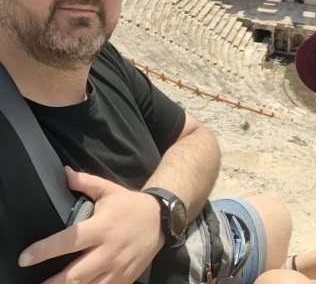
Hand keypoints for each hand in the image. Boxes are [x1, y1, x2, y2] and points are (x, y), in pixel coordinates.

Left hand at [18, 167, 164, 283]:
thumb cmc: (130, 205)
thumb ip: (85, 182)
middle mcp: (108, 251)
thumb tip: (64, 172)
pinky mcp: (125, 280)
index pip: (69, 240)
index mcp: (102, 227)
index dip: (45, 250)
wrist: (161, 219)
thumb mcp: (109, 190)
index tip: (25, 258)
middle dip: (52, 283)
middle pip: (75, 274)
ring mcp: (117, 268)